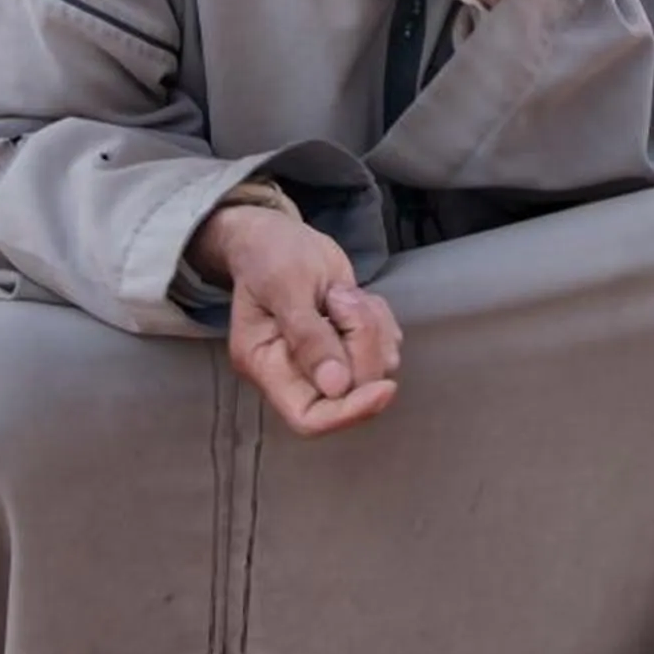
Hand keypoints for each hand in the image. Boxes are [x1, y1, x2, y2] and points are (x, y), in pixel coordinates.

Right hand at [187, 206, 401, 438]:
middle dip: (361, 342)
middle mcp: (296, 375)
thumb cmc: (270, 254)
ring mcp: (328, 363)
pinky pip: (387, 346)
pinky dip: (380, 319)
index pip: (308, 418)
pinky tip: (354, 295)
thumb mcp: (286, 285)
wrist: (277, 235)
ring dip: (370, 325)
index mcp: (266, 366)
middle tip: (342, 298)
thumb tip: (336, 387)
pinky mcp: (351, 347)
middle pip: (350, 391)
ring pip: (376, 367)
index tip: (383, 388)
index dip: (348, 412)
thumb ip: (308, 335)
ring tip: (341, 292)